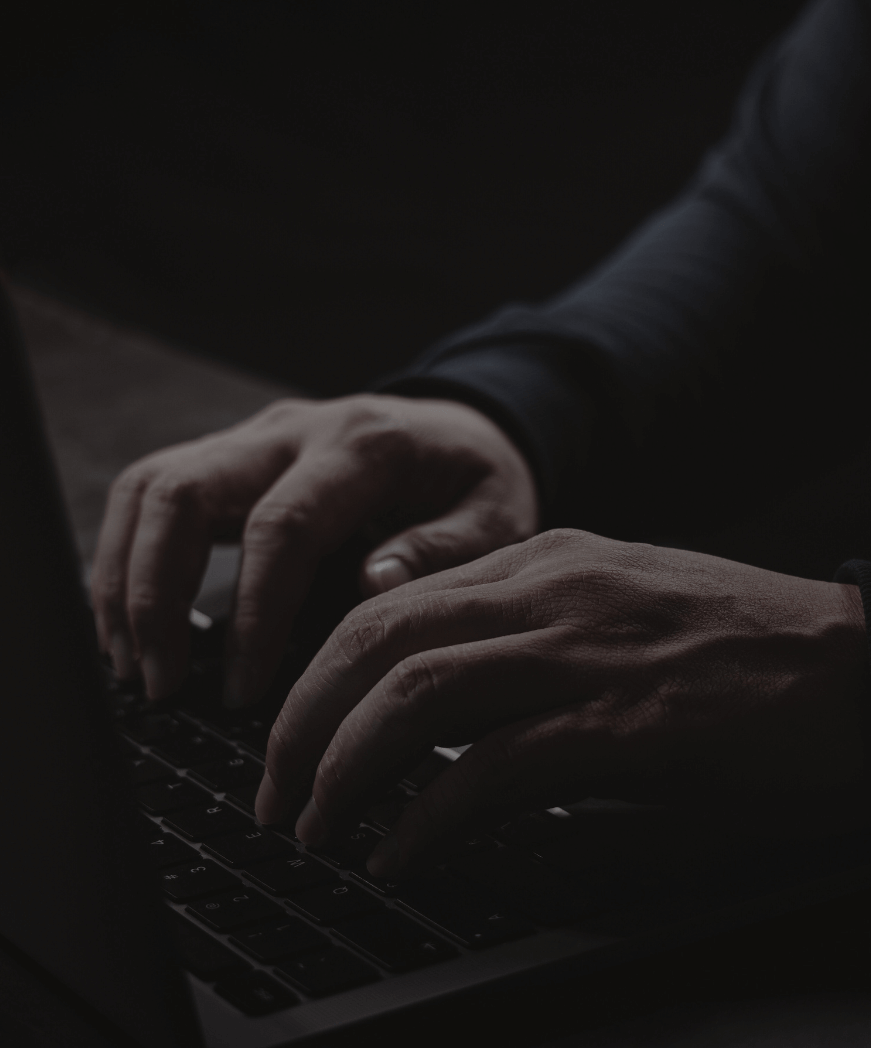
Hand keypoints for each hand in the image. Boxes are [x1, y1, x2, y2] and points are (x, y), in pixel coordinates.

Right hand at [90, 395, 538, 704]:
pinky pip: (156, 491)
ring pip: (151, 486)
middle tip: (158, 684)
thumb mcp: (498, 516)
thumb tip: (371, 586)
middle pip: (183, 492)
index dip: (252, 614)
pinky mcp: (236, 453)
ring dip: (125, 576)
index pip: (282, 526)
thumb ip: (443, 549)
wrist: (465, 427)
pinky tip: (133, 619)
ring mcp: (257, 436)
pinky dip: (130, 554)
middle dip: (152, 595)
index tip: (241, 691)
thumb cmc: (481, 480)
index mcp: (364, 445)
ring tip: (130, 662)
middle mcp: (296, 429)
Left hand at [255, 529, 870, 875]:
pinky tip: (400, 854)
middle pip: (380, 636)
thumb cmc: (739, 645)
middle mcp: (552, 588)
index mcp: (546, 559)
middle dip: (302, 717)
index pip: (393, 598)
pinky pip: (491, 764)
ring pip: (417, 691)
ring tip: (312, 825)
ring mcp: (585, 648)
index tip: (291, 729)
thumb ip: (531, 639)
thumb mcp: (617, 612)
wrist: (855, 663)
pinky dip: (427, 814)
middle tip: (273, 789)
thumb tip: (443, 715)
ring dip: (344, 764)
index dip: (322, 667)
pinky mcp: (623, 720)